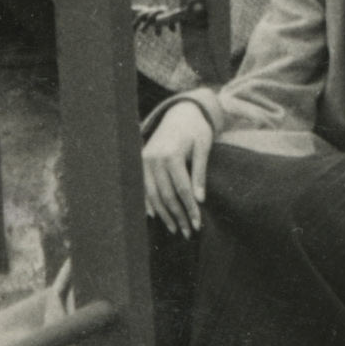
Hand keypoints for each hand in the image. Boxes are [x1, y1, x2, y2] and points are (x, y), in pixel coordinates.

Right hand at [142, 101, 213, 233]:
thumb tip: (200, 200)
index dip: (190, 209)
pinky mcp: (141, 161)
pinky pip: (144, 188)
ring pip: (153, 195)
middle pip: (167, 196)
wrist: (180, 113)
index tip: (198, 225)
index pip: (182, 190)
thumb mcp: (203, 147)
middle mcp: (155, 158)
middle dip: (178, 216)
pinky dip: (150, 203)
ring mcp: (145, 160)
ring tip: (175, 229)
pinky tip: (157, 216)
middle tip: (188, 233)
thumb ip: (200, 173)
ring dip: (164, 215)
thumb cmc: (196, 130)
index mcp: (172, 154)